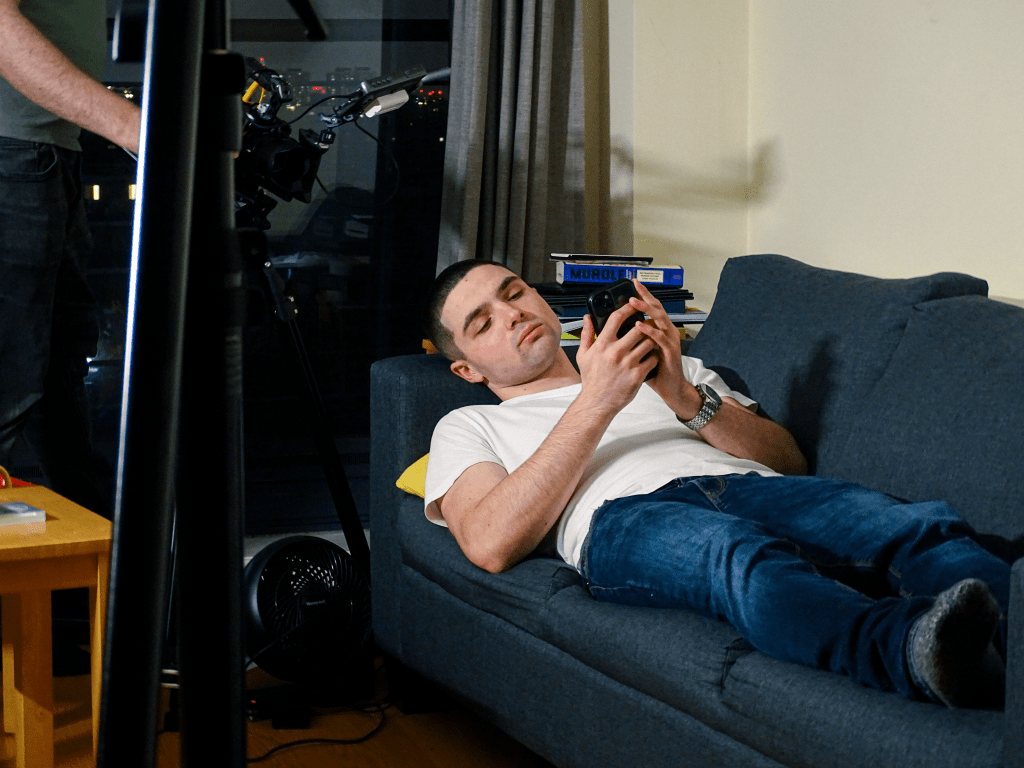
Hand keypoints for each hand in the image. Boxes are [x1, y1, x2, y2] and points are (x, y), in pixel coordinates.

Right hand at [575, 299, 657, 414]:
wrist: (598, 403)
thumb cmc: (591, 380)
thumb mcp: (583, 356)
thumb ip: (586, 334)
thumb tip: (588, 317)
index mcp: (602, 345)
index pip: (616, 318)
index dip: (627, 308)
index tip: (634, 304)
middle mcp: (615, 352)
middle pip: (638, 328)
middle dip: (645, 325)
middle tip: (648, 324)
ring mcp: (628, 364)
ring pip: (648, 342)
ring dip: (651, 340)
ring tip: (650, 340)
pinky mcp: (638, 375)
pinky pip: (652, 359)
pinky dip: (653, 356)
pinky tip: (650, 357)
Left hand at [629, 280, 701, 416]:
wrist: (670, 388)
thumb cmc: (654, 370)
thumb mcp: (641, 350)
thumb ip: (632, 337)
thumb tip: (616, 328)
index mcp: (659, 329)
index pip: (650, 307)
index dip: (643, 295)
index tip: (633, 283)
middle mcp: (666, 331)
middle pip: (657, 308)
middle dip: (646, 296)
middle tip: (635, 286)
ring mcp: (670, 340)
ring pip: (660, 319)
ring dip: (646, 310)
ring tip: (634, 302)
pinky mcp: (670, 351)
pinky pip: (660, 338)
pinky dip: (650, 330)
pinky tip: (640, 326)